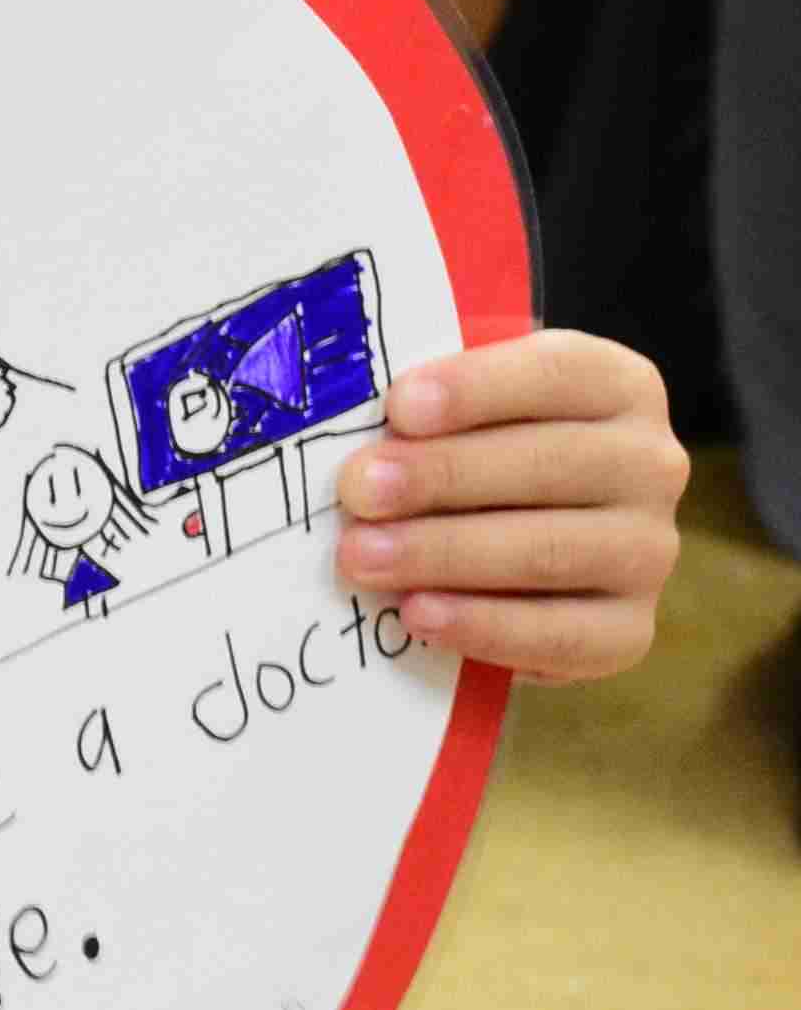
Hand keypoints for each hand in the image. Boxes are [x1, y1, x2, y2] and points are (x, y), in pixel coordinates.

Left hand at [330, 332, 686, 680]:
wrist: (515, 543)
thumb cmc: (474, 452)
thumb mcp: (461, 408)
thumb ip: (427, 405)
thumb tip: (357, 422)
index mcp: (618, 385)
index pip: (556, 374)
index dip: (476, 389)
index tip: (399, 408)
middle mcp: (652, 464)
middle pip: (549, 464)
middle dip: (442, 477)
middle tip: (357, 491)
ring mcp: (649, 551)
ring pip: (549, 551)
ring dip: (445, 554)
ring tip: (362, 556)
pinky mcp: (629, 630)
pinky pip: (560, 635)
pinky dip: (483, 627)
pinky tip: (417, 615)